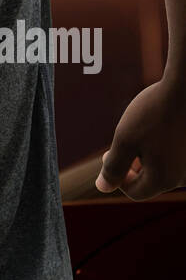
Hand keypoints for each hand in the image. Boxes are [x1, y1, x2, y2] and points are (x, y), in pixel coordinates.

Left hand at [95, 77, 185, 199]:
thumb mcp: (125, 139)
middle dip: (133, 165)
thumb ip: (113, 167)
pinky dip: (162, 148)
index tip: (109, 153)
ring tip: (141, 132)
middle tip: (123, 140)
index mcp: (164, 179)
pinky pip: (174, 157)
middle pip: (150, 181)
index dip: (117, 176)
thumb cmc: (154, 112)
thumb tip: (103, 188)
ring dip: (148, 156)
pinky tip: (158, 127)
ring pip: (162, 168)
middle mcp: (183, 177)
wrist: (185, 87)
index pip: (135, 192)